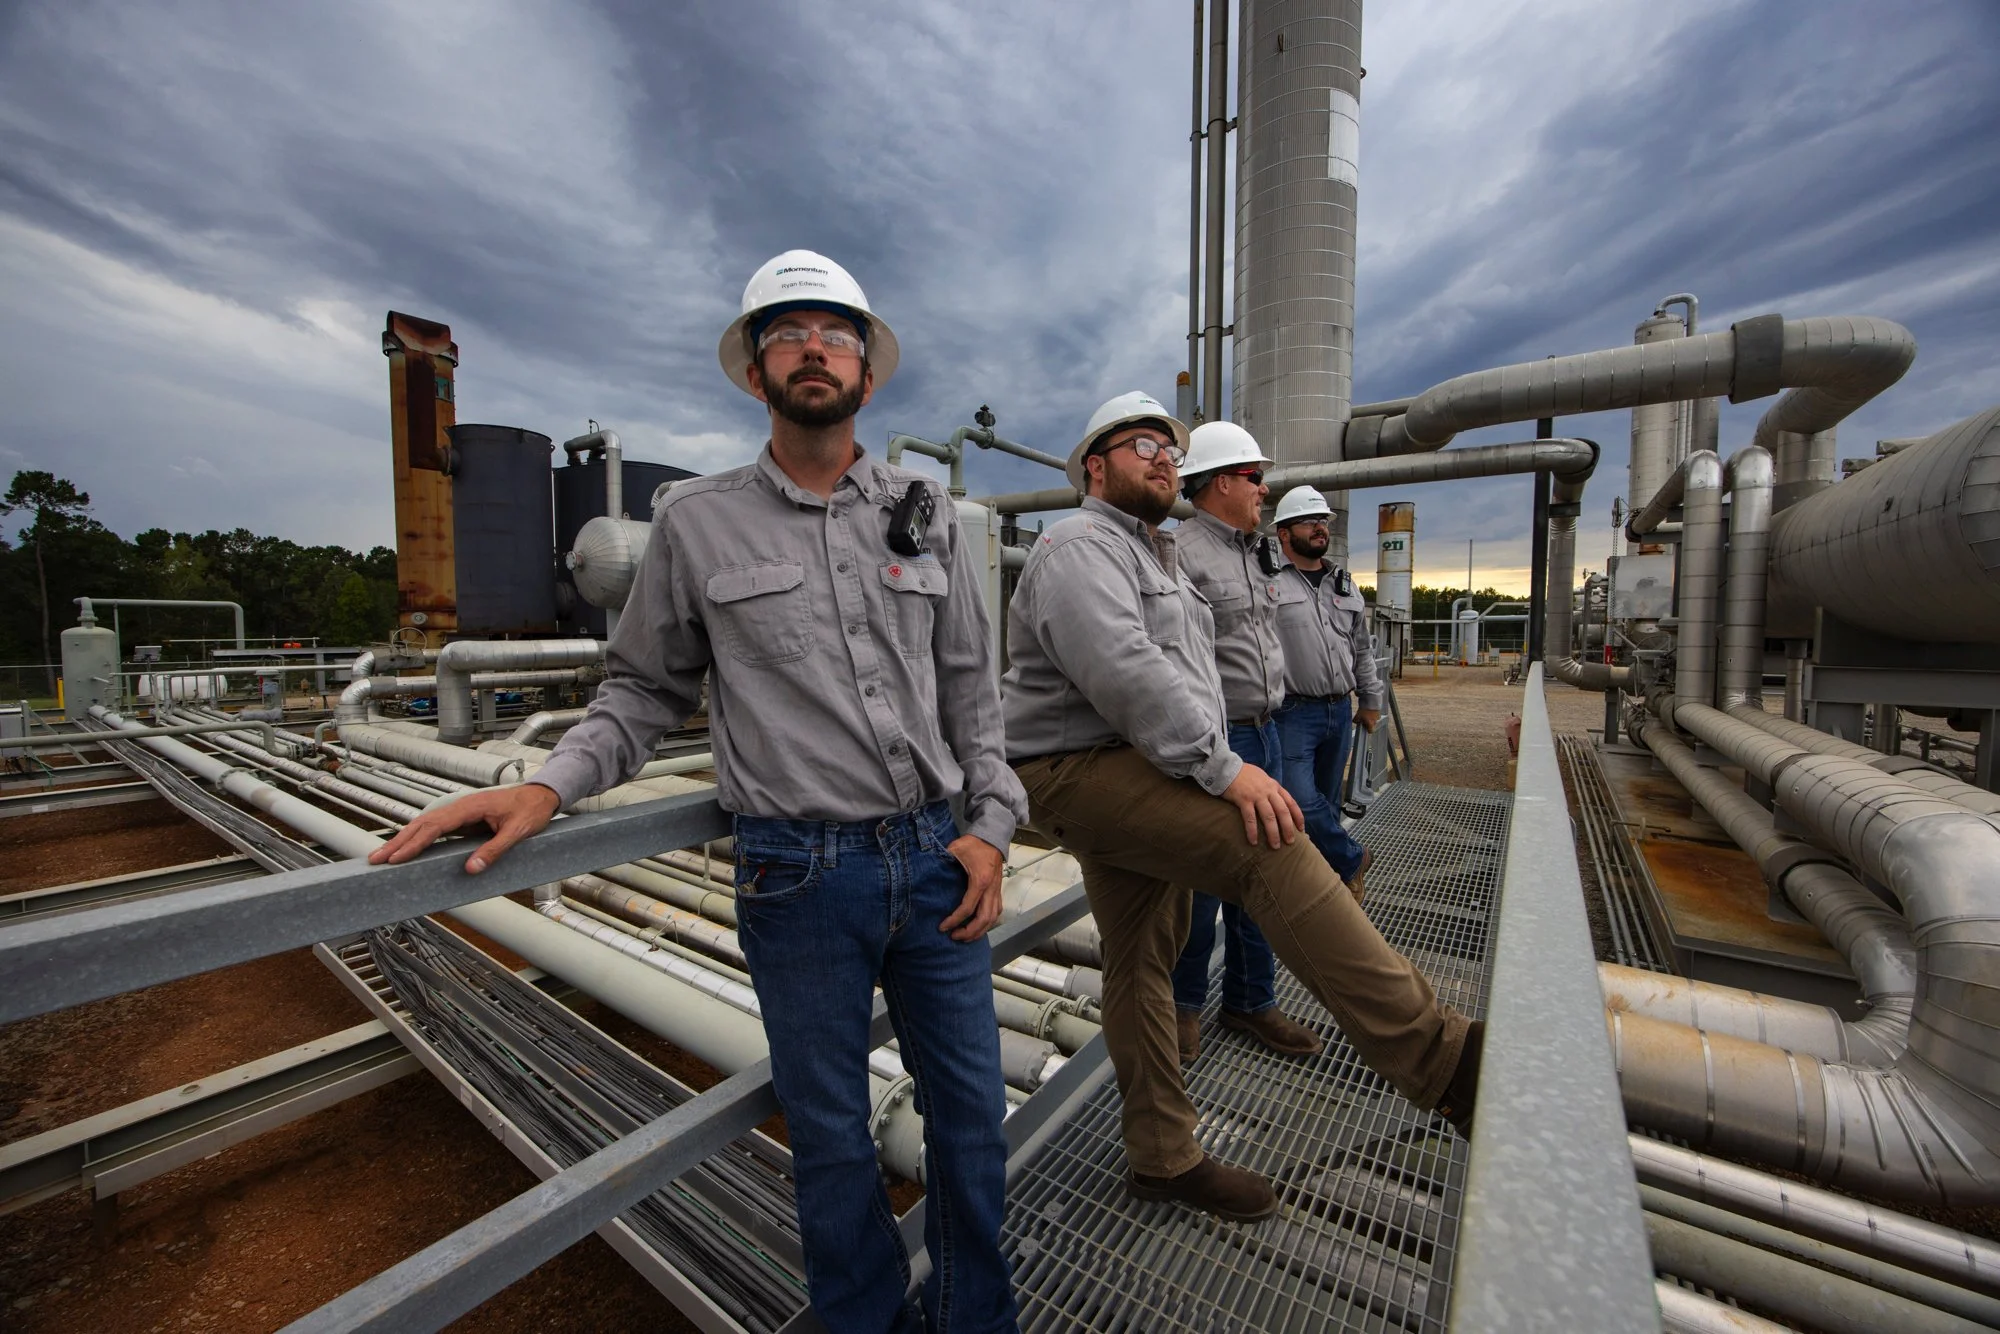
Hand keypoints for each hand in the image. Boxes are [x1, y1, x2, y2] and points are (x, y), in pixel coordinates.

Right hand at [368, 784, 561, 873]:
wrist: (542, 795)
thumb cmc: (531, 809)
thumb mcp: (518, 832)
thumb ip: (494, 849)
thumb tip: (471, 868)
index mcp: (470, 807)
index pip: (435, 826)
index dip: (414, 843)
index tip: (397, 858)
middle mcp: (461, 807)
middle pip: (422, 825)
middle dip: (398, 843)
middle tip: (376, 860)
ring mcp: (460, 813)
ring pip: (426, 826)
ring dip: (404, 841)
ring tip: (384, 857)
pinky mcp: (464, 820)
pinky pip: (437, 829)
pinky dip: (419, 839)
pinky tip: (408, 850)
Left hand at [939, 834, 1004, 941]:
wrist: (992, 837)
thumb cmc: (974, 844)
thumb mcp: (955, 849)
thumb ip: (942, 860)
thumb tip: (925, 869)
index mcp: (980, 881)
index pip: (968, 908)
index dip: (955, 920)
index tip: (943, 927)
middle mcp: (991, 889)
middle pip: (984, 919)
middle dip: (969, 932)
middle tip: (954, 936)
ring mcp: (997, 891)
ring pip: (993, 918)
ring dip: (979, 931)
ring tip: (965, 937)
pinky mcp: (998, 891)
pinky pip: (996, 912)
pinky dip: (988, 923)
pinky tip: (978, 927)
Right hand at [1220, 763, 1302, 848]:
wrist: (1226, 767)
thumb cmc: (1244, 774)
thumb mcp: (1263, 778)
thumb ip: (1270, 789)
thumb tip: (1277, 803)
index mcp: (1274, 786)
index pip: (1291, 802)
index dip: (1297, 816)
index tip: (1301, 829)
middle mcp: (1268, 791)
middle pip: (1283, 812)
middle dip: (1288, 828)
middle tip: (1290, 842)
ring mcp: (1256, 795)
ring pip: (1269, 817)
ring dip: (1273, 833)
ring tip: (1275, 846)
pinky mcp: (1243, 800)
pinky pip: (1250, 818)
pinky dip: (1253, 831)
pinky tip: (1253, 841)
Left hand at [1357, 707, 1381, 732]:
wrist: (1370, 702)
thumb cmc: (1364, 710)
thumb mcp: (1357, 716)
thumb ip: (1356, 721)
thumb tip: (1356, 721)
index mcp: (1371, 724)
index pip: (1371, 731)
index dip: (1367, 730)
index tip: (1365, 727)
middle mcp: (1375, 721)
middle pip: (1372, 725)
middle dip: (1368, 722)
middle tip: (1363, 719)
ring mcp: (1378, 716)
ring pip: (1374, 719)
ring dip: (1371, 717)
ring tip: (1366, 713)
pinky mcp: (1379, 711)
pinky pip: (1375, 714)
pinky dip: (1372, 713)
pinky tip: (1369, 710)